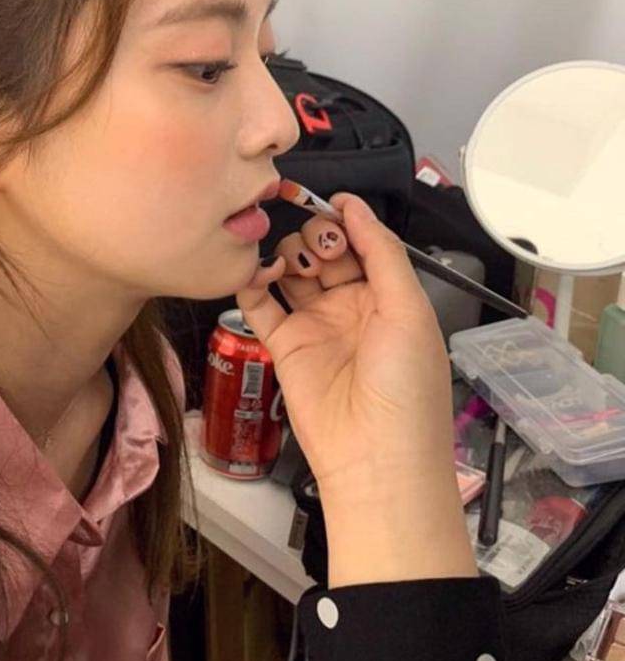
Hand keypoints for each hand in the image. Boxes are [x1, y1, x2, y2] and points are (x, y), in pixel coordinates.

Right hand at [233, 193, 476, 584]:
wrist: (375, 458)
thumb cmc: (406, 390)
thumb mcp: (409, 311)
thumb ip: (382, 253)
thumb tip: (356, 207)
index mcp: (389, 297)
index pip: (362, 243)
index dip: (345, 221)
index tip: (328, 202)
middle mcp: (351, 307)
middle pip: (324, 252)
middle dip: (317, 238)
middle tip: (318, 251)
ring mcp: (315, 326)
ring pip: (291, 272)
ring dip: (286, 255)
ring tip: (289, 264)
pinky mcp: (283, 346)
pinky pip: (260, 305)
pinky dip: (252, 283)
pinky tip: (256, 273)